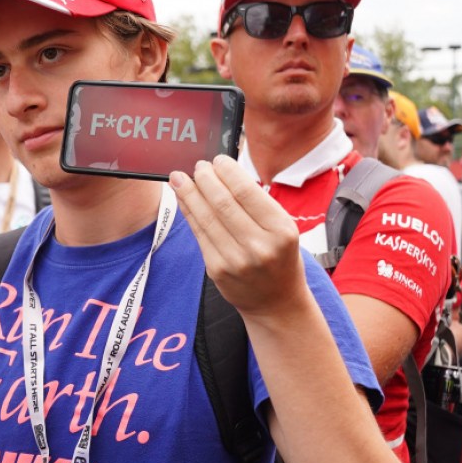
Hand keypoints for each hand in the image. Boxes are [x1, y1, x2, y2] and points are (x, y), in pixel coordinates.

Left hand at [170, 156, 306, 317]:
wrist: (276, 302)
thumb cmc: (279, 258)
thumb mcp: (282, 229)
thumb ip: (257, 205)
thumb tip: (224, 173)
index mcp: (281, 230)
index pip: (247, 191)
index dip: (227, 172)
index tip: (217, 160)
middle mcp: (259, 245)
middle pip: (222, 202)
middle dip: (205, 179)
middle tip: (198, 166)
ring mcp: (235, 259)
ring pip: (205, 217)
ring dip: (189, 193)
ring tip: (179, 177)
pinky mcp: (216, 269)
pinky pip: (198, 234)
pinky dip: (189, 212)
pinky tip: (183, 199)